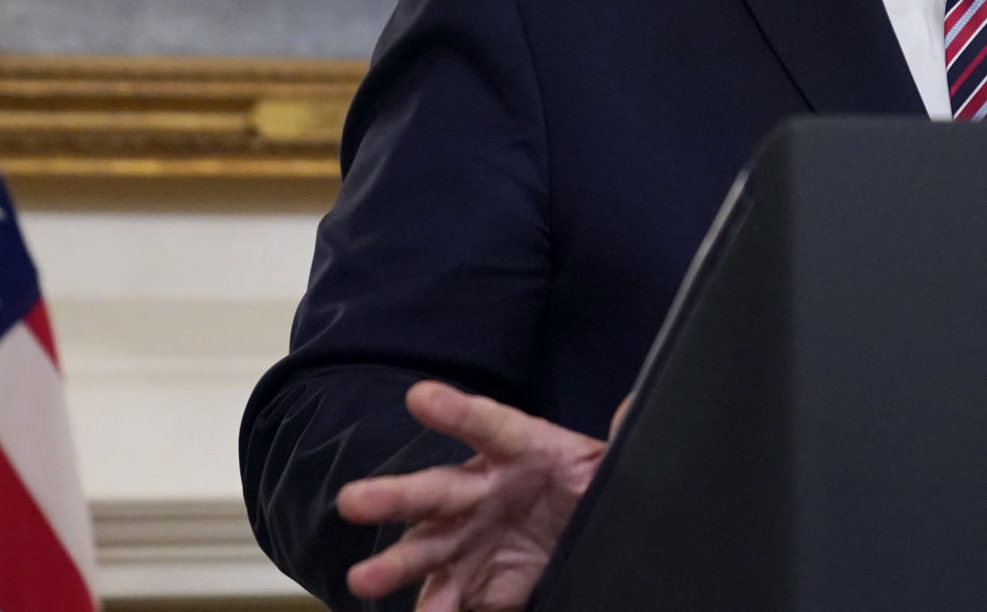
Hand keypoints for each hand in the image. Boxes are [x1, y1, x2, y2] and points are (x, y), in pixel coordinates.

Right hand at [337, 381, 609, 610]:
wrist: (573, 532)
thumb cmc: (581, 484)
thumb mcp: (606, 464)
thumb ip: (619, 438)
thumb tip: (632, 406)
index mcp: (518, 450)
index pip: (488, 425)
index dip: (456, 411)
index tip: (420, 396)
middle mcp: (479, 490)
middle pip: (434, 490)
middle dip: (394, 496)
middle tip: (354, 501)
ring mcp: (466, 538)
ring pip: (423, 550)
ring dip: (393, 565)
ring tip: (362, 580)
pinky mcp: (469, 581)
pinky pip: (444, 600)